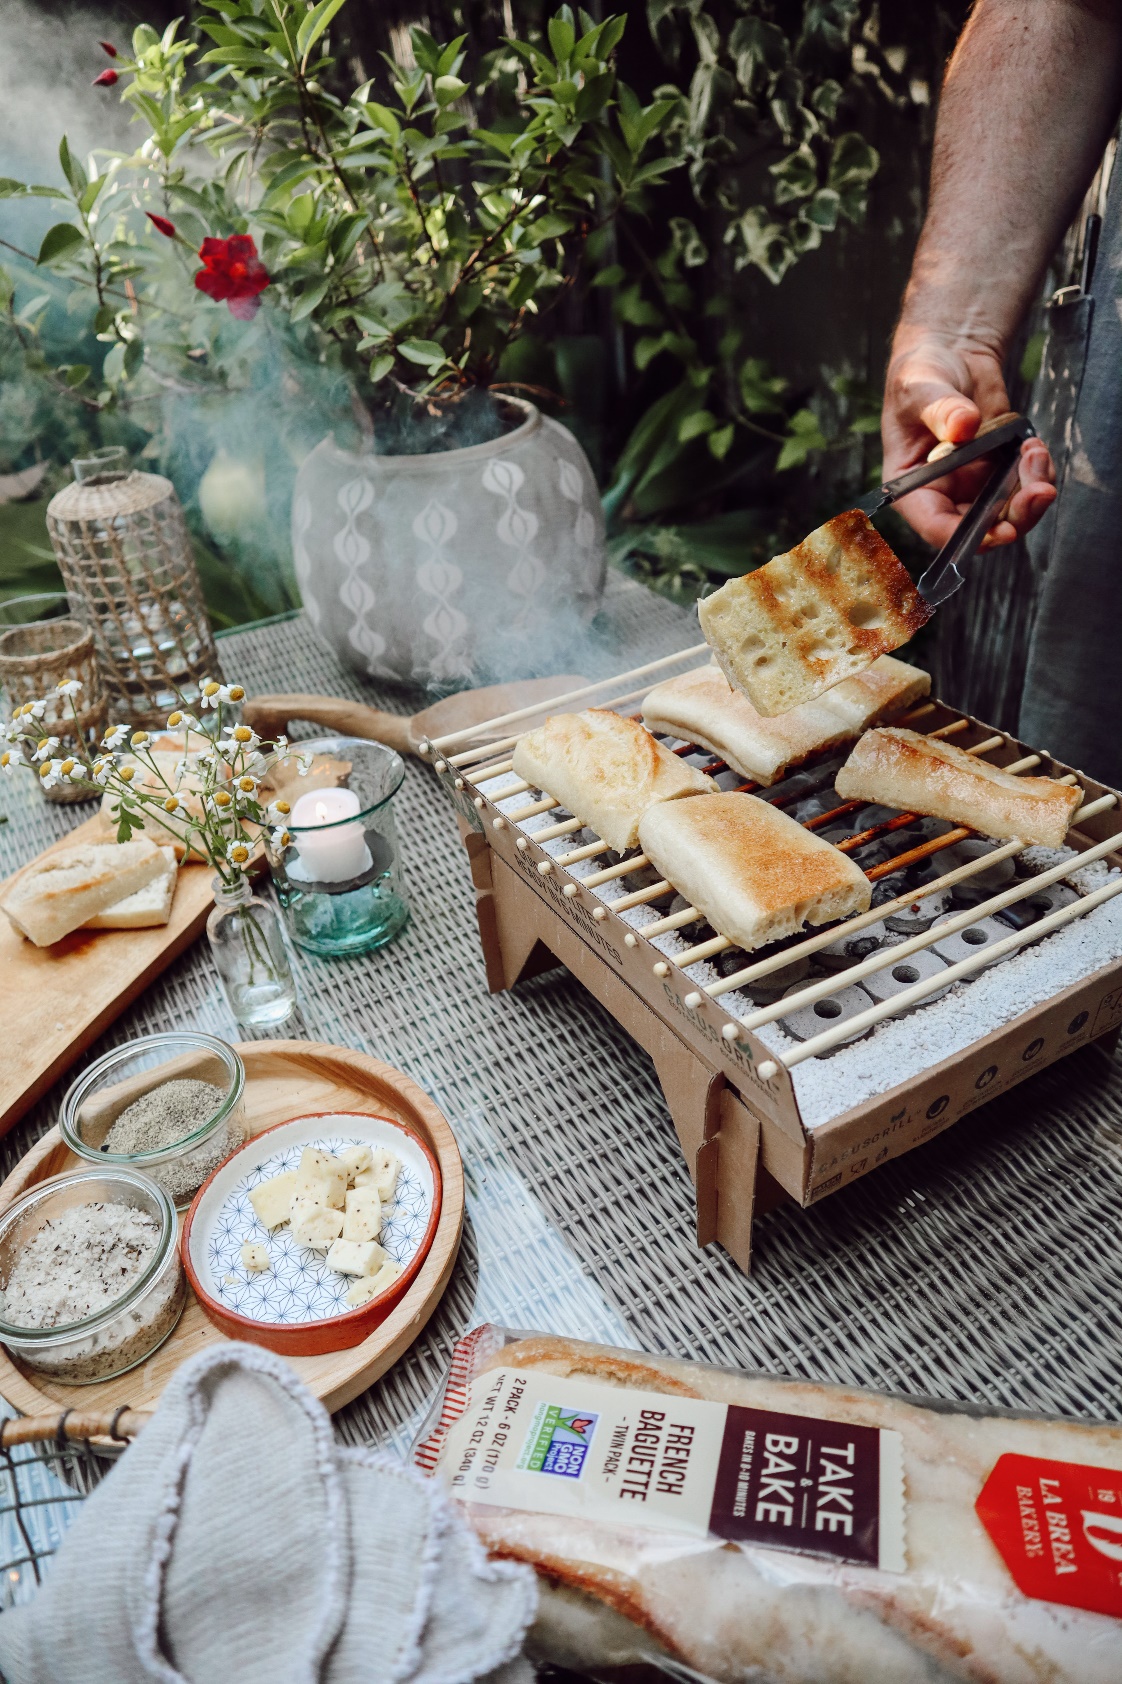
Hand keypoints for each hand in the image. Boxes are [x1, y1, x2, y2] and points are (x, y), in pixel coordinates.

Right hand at [882, 332, 1055, 547]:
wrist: (950, 355)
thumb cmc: (921, 375)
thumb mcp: (920, 389)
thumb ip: (941, 410)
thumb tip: (964, 426)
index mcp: (913, 489)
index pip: (937, 526)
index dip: (969, 535)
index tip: (1003, 530)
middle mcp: (944, 495)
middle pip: (981, 529)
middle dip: (1015, 517)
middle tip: (1040, 490)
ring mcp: (974, 485)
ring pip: (1009, 513)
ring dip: (1032, 492)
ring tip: (1036, 452)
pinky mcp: (1000, 469)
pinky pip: (1025, 487)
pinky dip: (1038, 473)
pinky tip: (1034, 445)